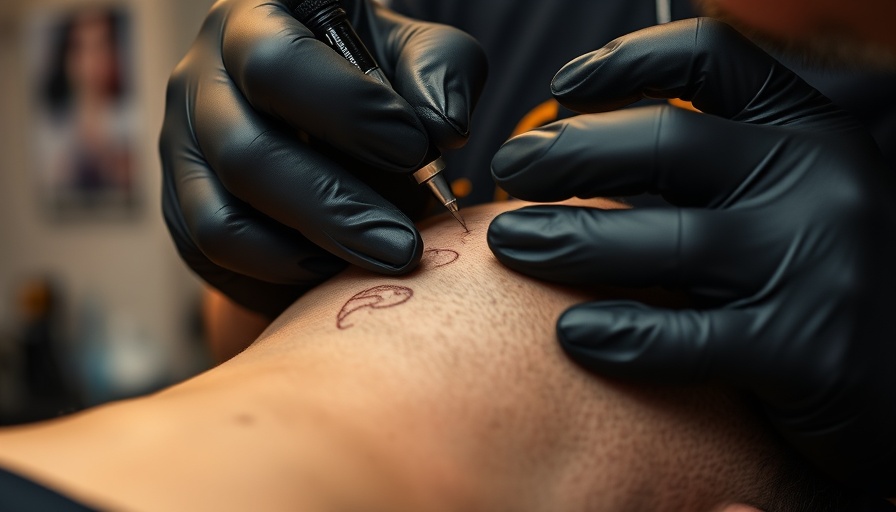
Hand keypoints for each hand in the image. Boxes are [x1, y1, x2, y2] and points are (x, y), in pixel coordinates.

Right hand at [160, 0, 485, 316]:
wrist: (320, 115)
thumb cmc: (370, 74)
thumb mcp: (413, 53)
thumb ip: (439, 71)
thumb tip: (442, 127)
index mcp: (252, 18)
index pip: (275, 62)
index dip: (347, 110)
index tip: (415, 148)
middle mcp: (200, 76)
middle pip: (246, 154)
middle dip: (335, 207)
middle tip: (405, 245)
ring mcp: (179, 144)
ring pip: (221, 218)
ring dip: (309, 249)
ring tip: (381, 257)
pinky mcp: (179, 202)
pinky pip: (216, 251)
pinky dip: (280, 270)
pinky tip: (336, 265)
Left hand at [487, 18, 895, 493]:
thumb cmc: (820, 275)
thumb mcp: (784, 193)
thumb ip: (707, 165)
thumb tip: (576, 145)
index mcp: (808, 130)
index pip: (712, 56)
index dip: (625, 59)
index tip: (563, 84)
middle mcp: (818, 179)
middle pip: (664, 141)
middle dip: (567, 153)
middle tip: (510, 171)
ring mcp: (817, 262)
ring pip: (662, 241)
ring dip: (567, 239)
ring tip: (510, 242)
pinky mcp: (806, 349)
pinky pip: (685, 338)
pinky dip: (619, 335)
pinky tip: (572, 334)